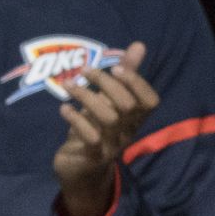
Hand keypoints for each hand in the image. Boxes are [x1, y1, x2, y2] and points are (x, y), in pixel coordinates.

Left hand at [53, 41, 156, 215]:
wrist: (80, 170)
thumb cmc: (95, 128)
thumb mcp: (108, 101)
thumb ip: (124, 75)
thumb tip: (138, 45)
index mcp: (134, 118)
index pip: (150, 101)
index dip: (136, 82)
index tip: (115, 67)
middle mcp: (127, 132)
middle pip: (127, 105)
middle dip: (105, 83)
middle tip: (84, 70)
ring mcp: (112, 145)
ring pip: (108, 118)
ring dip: (85, 96)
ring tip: (68, 85)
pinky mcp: (93, 157)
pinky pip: (91, 138)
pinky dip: (76, 119)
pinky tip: (64, 109)